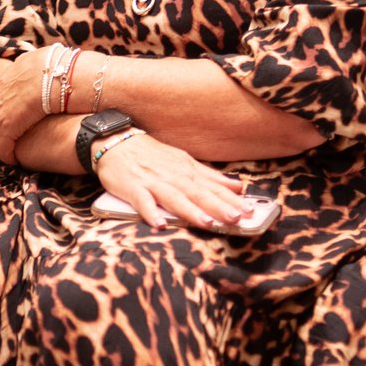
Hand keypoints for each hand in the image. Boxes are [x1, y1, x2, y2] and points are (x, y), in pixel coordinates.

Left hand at [0, 54, 46, 164]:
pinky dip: (7, 156)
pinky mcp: (6, 129)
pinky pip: (1, 150)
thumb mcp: (16, 70)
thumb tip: (19, 69)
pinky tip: (15, 158)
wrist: (47, 75)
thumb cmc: (39, 71)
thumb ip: (11, 76)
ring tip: (8, 153)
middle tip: (1, 146)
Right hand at [95, 130, 245, 229]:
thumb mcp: (183, 161)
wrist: (114, 141)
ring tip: (207, 223)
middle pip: (198, 193)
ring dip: (191, 210)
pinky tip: (159, 224)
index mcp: (187, 170)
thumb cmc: (150, 155)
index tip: (251, 210)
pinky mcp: (132, 187)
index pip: (213, 186)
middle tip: (238, 219)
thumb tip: (238, 185)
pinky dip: (150, 212)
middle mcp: (173, 175)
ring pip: (174, 197)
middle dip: (219, 206)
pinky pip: (142, 201)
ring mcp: (152, 181)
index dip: (232, 199)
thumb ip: (209, 176)